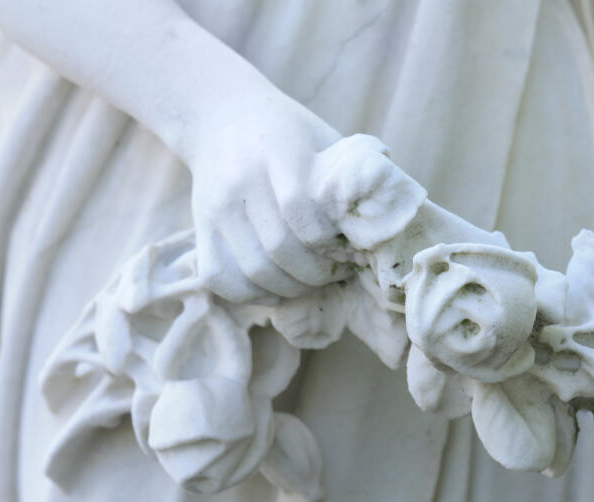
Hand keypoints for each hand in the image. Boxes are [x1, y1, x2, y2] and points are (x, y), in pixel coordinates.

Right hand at [188, 97, 346, 302]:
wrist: (221, 115)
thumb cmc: (288, 133)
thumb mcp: (323, 138)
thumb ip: (351, 177)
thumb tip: (393, 221)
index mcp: (277, 152)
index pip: (300, 212)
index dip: (328, 244)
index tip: (348, 253)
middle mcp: (240, 181)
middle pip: (278, 249)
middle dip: (314, 275)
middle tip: (334, 276)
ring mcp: (215, 207)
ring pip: (252, 271)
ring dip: (288, 289)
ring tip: (309, 284)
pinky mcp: (200, 228)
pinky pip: (221, 278)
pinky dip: (252, 294)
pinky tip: (276, 288)